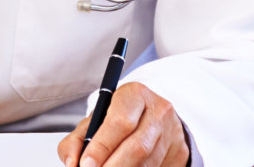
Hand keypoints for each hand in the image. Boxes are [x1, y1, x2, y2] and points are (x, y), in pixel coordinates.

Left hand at [57, 82, 189, 166]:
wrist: (153, 116)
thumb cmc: (120, 117)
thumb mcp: (96, 119)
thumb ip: (78, 140)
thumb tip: (72, 163)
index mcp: (135, 95)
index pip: (119, 122)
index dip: (101, 147)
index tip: (85, 164)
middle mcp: (159, 111)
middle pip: (136, 147)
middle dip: (111, 166)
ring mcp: (173, 133)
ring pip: (147, 163)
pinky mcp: (180, 152)